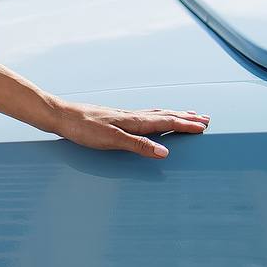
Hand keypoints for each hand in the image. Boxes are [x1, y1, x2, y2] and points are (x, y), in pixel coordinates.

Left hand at [53, 101, 209, 157]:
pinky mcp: (114, 118)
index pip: (164, 123)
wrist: (61, 116)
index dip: (184, 125)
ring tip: (186, 114)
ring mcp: (123, 116)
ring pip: (154, 113)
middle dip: (184, 118)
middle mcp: (130, 116)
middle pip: (163, 115)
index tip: (203, 127)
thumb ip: (138, 146)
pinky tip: (152, 117)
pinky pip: (143, 115)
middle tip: (204, 119)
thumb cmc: (83, 130)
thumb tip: (165, 153)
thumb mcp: (111, 141)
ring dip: (172, 114)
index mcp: (133, 121)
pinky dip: (156, 115)